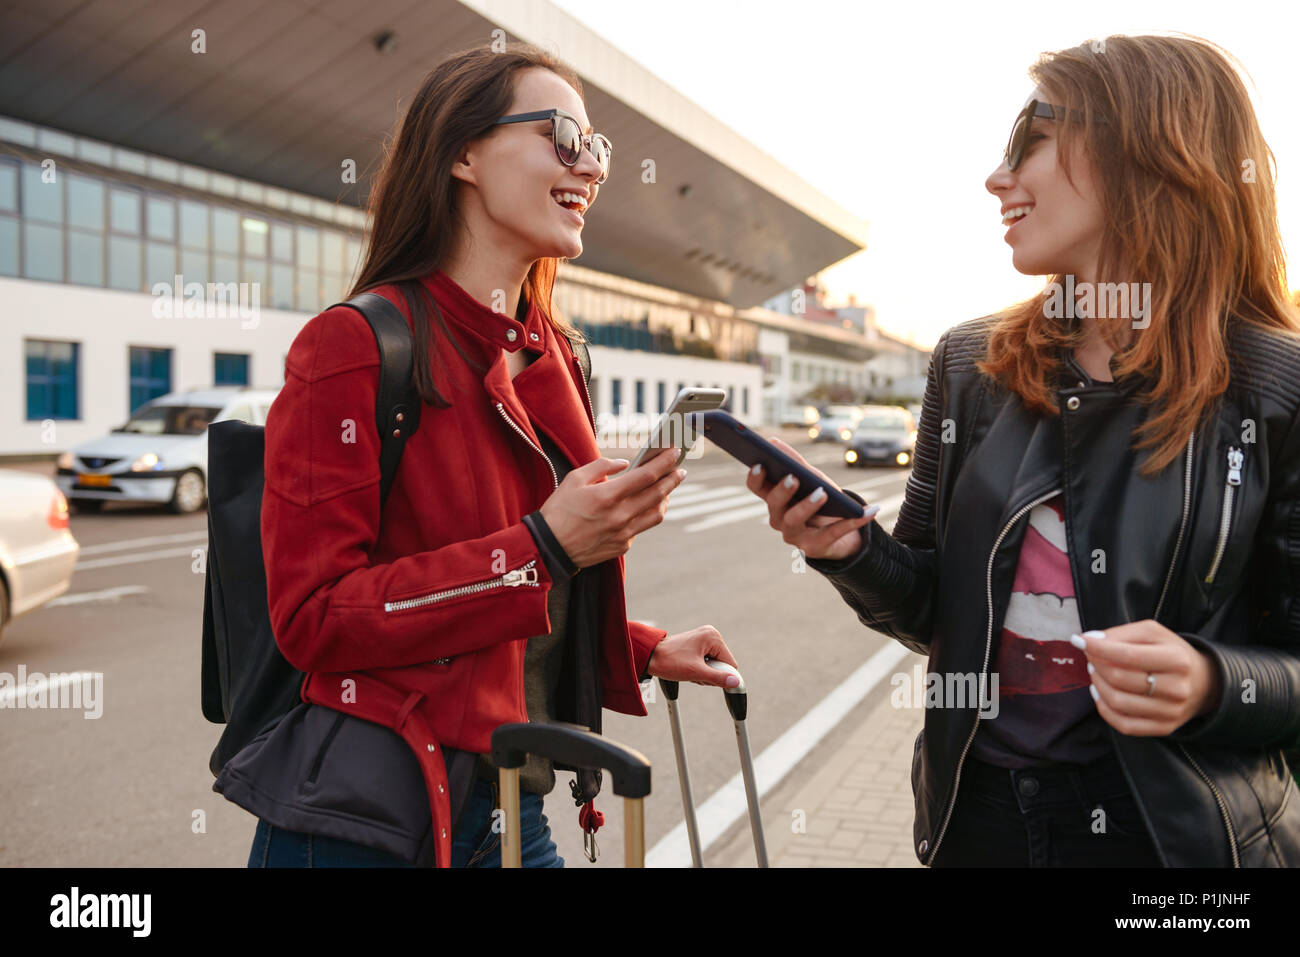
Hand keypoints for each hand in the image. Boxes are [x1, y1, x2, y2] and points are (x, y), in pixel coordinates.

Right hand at [539, 447, 684, 568]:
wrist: (549, 548)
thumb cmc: (559, 510)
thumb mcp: (574, 479)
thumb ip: (601, 466)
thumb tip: (625, 463)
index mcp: (607, 496)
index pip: (646, 476)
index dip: (664, 462)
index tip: (674, 452)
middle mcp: (620, 516)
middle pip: (657, 494)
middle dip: (673, 479)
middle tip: (681, 469)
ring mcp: (623, 534)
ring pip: (656, 514)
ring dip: (666, 499)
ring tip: (668, 488)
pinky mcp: (622, 546)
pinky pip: (641, 528)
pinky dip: (646, 514)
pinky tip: (645, 506)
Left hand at [645, 625, 740, 688]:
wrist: (650, 657)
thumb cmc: (669, 661)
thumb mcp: (696, 672)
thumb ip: (718, 678)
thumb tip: (736, 682)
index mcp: (713, 637)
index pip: (730, 663)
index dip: (721, 675)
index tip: (705, 678)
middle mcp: (710, 634)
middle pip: (722, 664)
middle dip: (710, 674)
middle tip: (694, 674)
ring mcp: (703, 638)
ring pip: (714, 664)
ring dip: (704, 673)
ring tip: (689, 670)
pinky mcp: (697, 644)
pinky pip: (707, 661)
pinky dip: (700, 669)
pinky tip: (688, 668)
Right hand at [744, 435, 879, 560]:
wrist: (841, 534)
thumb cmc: (822, 501)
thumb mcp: (811, 479)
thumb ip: (793, 462)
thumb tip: (773, 441)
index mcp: (775, 500)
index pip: (757, 488)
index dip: (756, 477)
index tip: (760, 463)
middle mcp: (779, 519)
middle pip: (775, 504)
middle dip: (782, 490)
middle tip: (793, 477)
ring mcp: (794, 536)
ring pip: (794, 520)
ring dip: (808, 505)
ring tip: (822, 493)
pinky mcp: (815, 548)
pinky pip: (833, 533)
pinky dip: (853, 521)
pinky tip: (869, 510)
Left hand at [1070, 620, 1223, 735]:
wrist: (1202, 682)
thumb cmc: (1170, 652)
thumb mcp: (1153, 634)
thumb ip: (1121, 634)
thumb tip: (1089, 640)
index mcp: (1177, 659)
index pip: (1128, 656)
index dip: (1098, 648)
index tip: (1078, 639)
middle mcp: (1177, 688)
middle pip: (1119, 679)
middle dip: (1096, 665)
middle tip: (1091, 657)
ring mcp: (1171, 711)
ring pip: (1118, 702)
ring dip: (1097, 684)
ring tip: (1096, 672)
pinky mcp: (1164, 728)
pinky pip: (1123, 724)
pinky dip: (1103, 708)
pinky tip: (1100, 693)